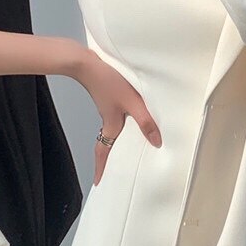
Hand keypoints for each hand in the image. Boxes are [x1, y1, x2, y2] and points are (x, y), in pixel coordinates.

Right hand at [75, 49, 161, 185]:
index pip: (103, 153)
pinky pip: (117, 118)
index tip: (98, 183)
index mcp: (110, 127)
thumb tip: (157, 142)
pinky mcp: (110, 99)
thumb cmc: (108, 81)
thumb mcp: (132, 102)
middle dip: (110, 159)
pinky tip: (134, 120)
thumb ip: (146, 121)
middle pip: (108, 145)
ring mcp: (108, 110)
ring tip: (128, 150)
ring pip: (113, 132)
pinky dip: (124, 126)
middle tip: (115, 170)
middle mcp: (107, 121)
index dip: (101, 169)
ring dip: (118, 142)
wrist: (88, 62)